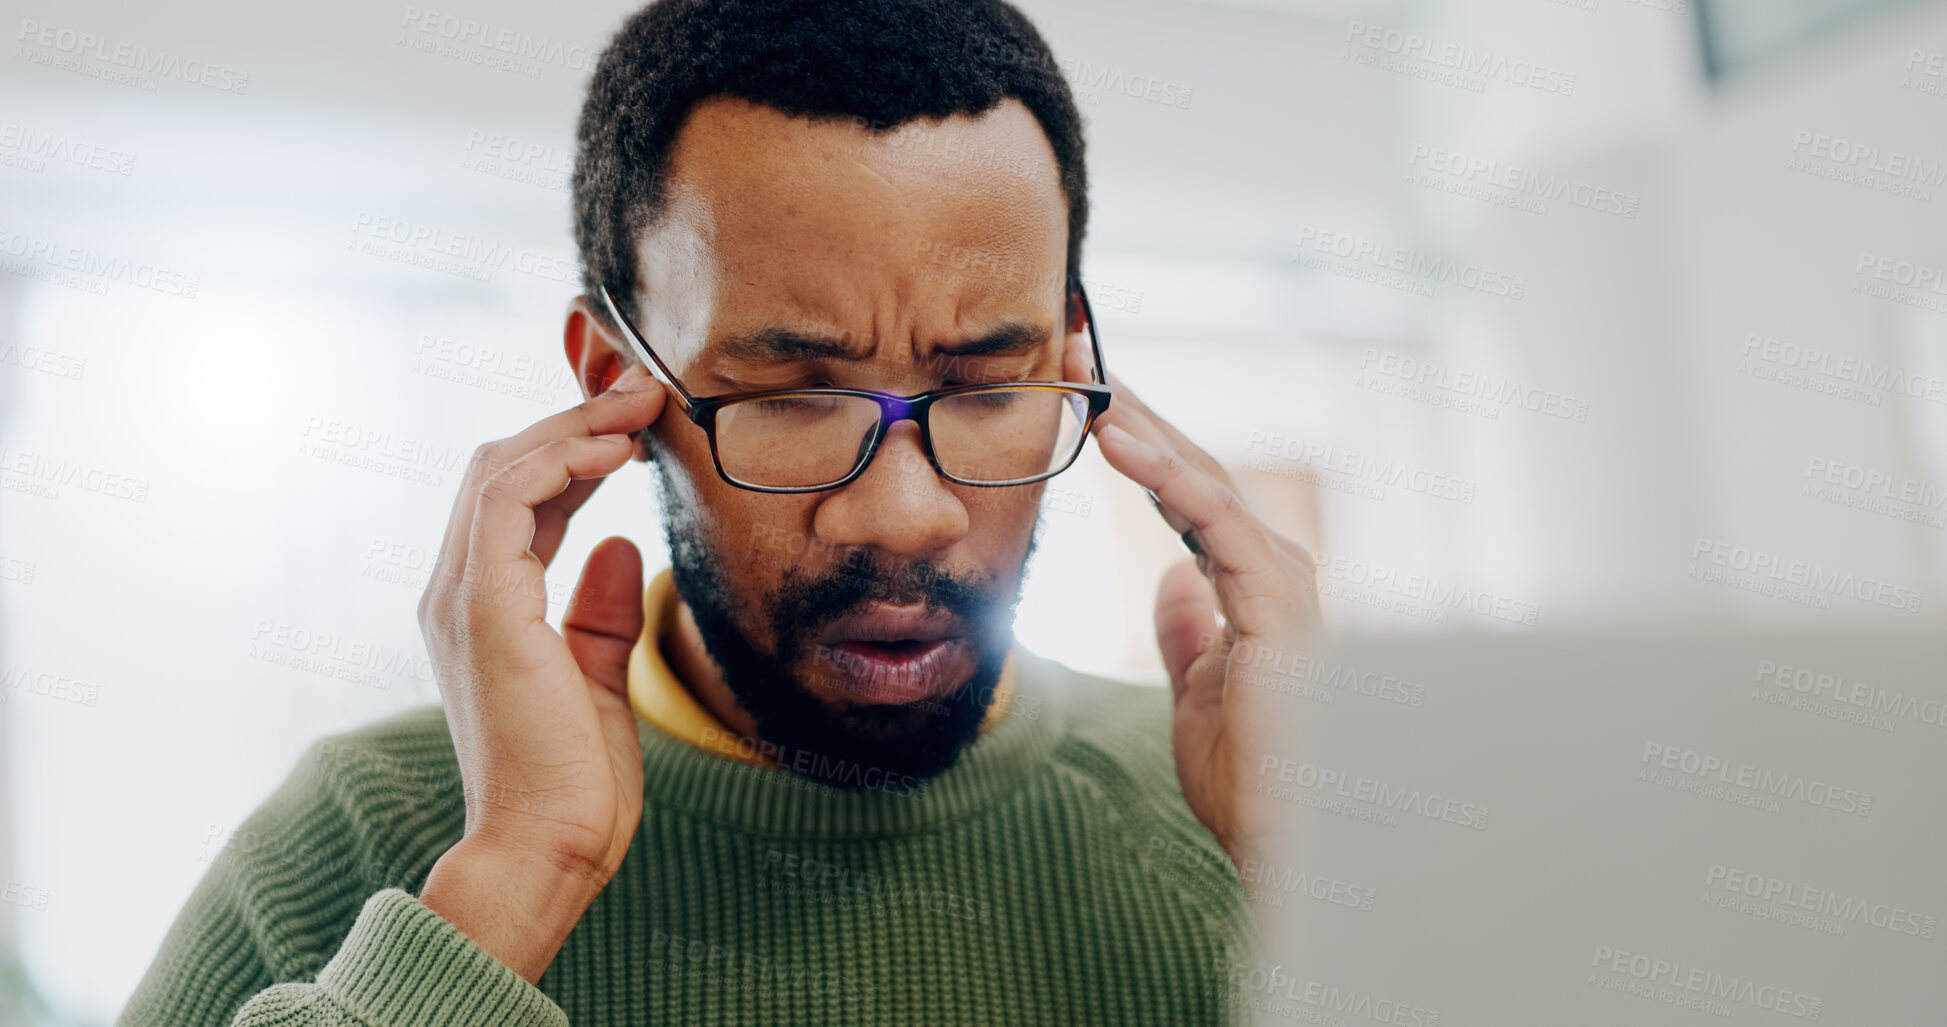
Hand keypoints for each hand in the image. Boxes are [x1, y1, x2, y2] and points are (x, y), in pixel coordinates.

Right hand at [414, 360, 665, 982]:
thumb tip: (622, 546)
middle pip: (503, 467)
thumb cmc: (572, 785)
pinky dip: (559, 461)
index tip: (638, 421)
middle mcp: (459, 592)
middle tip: (642, 388)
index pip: (519, 499)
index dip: (574, 449)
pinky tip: (614, 451)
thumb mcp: (599, 680)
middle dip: (573, 419)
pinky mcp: (484, 608)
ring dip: (572, 427)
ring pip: (501, 469)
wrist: (546, 850)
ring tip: (638, 404)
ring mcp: (463, 597)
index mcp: (484, 609)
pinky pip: (507, 501)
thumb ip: (602, 613)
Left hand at [1088, 371, 1320, 871]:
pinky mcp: (1276, 603)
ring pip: (1202, 477)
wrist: (1287, 837)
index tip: (1078, 390)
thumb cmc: (1255, 778)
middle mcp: (1271, 567)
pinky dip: (1163, 475)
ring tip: (1083, 372)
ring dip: (1139, 421)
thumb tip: (1174, 579)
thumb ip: (1190, 631)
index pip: (1184, 490)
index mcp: (1248, 584)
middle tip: (1072, 343)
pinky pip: (1212, 521)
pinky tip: (1114, 439)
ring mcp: (1279, 580)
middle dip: (1130, 406)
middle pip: (1192, 465)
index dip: (1132, 439)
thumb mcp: (1197, 694)